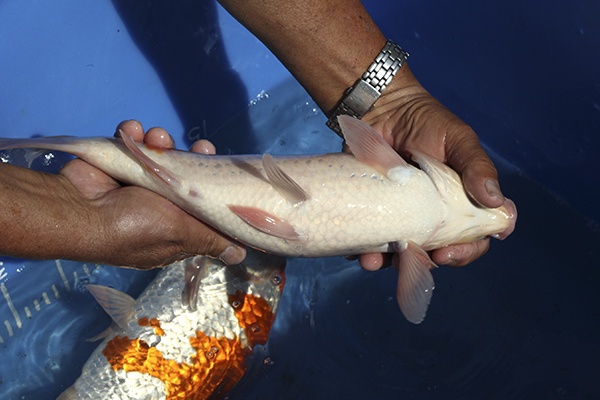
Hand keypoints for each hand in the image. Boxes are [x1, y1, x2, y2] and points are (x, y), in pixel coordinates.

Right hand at [59, 120, 244, 268]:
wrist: (79, 210)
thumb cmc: (135, 227)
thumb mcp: (181, 234)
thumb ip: (211, 238)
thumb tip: (239, 255)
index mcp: (177, 225)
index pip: (203, 202)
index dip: (213, 184)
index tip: (220, 166)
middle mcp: (160, 205)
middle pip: (185, 173)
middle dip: (192, 156)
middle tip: (199, 146)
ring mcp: (138, 184)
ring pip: (161, 155)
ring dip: (160, 142)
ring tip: (155, 137)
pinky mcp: (118, 164)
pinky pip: (131, 143)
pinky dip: (131, 134)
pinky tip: (131, 130)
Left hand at [358, 65, 515, 269]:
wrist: (383, 108)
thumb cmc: (427, 122)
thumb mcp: (459, 139)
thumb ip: (477, 167)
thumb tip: (495, 201)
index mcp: (459, 205)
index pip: (471, 240)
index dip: (464, 253)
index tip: (447, 254)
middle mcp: (432, 217)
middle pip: (434, 255)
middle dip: (423, 264)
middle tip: (410, 258)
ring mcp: (401, 216)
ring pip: (399, 254)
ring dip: (388, 264)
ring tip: (374, 261)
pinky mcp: (374, 211)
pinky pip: (371, 239)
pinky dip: (365, 249)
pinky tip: (358, 250)